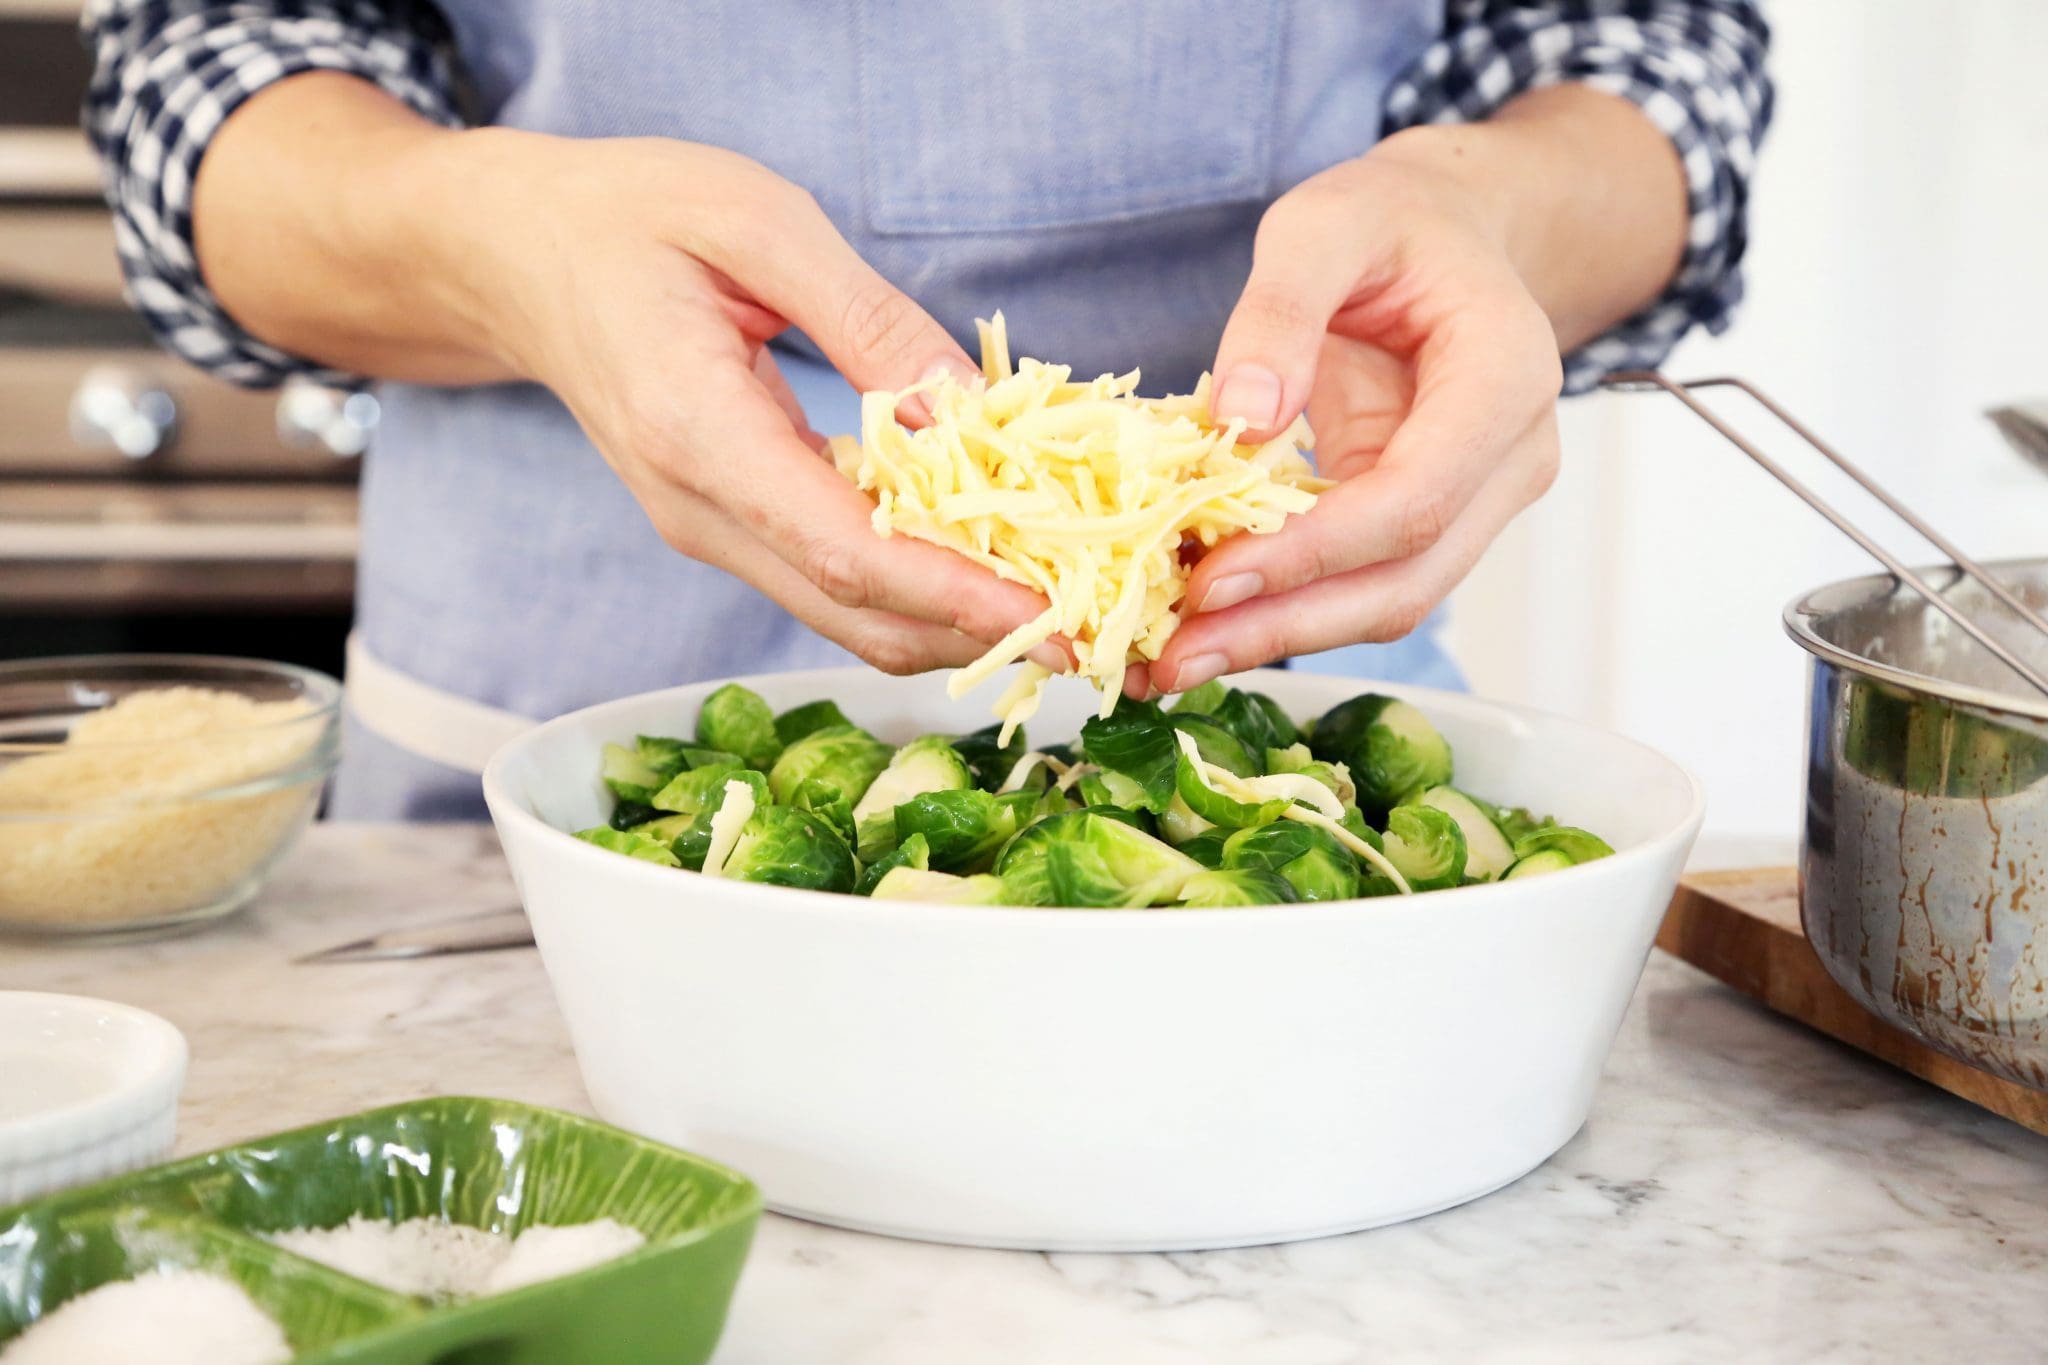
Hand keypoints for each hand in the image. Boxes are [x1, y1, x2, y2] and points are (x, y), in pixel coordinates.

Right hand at [444, 133, 1062, 674]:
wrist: (513, 255)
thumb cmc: (627, 215)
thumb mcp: (757, 222)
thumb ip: (867, 319)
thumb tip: (967, 408)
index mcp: (699, 434)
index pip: (847, 551)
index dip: (957, 596)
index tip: (1056, 620)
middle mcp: (699, 510)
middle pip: (855, 613)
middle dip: (978, 636)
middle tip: (1095, 640)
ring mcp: (707, 529)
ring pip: (845, 615)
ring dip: (953, 625)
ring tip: (1063, 611)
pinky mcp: (725, 524)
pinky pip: (830, 580)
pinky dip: (913, 589)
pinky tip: (987, 568)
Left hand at [1149, 138, 1564, 694]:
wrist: (1448, 234)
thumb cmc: (1390, 222)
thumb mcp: (1323, 224)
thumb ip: (1280, 308)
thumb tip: (1243, 415)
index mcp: (1505, 377)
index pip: (1415, 499)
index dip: (1314, 552)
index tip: (1212, 579)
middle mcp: (1511, 459)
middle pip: (1406, 579)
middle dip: (1286, 625)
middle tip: (1175, 658)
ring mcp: (1477, 502)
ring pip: (1387, 600)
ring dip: (1279, 637)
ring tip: (1172, 662)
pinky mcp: (1427, 522)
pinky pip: (1359, 583)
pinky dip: (1283, 609)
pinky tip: (1204, 626)